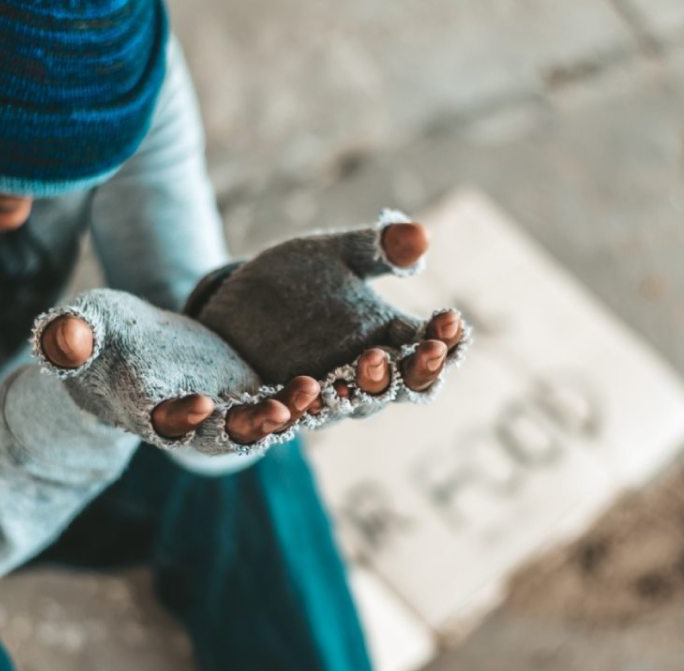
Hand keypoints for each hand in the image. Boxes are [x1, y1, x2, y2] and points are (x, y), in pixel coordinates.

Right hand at [38, 307, 320, 447]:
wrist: (131, 349)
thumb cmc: (99, 336)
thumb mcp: (85, 326)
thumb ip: (70, 336)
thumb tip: (60, 335)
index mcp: (146, 408)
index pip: (162, 419)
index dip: (180, 415)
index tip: (199, 402)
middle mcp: (192, 422)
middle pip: (223, 432)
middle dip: (251, 424)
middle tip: (280, 412)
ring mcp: (227, 411)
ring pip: (262, 420)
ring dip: (290, 412)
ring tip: (317, 391)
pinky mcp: (254, 394)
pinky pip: (285, 401)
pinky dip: (308, 396)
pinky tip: (340, 378)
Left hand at [187, 209, 470, 425]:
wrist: (234, 310)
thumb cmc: (298, 282)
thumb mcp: (335, 255)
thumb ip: (376, 248)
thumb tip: (420, 234)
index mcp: (384, 342)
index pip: (427, 351)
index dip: (444, 340)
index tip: (449, 318)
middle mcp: (357, 379)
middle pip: (394, 388)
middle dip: (406, 371)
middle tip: (413, 350)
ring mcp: (313, 399)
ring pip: (341, 409)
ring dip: (346, 395)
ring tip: (350, 370)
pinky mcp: (263, 411)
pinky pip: (273, 424)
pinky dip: (274, 418)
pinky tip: (275, 407)